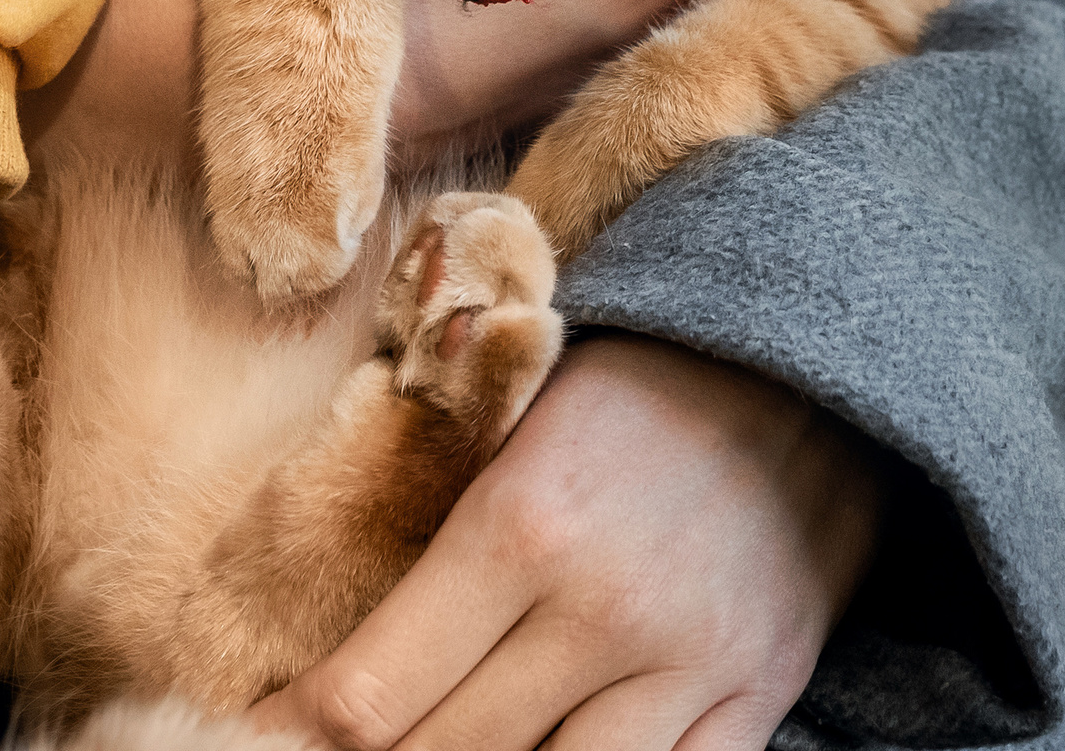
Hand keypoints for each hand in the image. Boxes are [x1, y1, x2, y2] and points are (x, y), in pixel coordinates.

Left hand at [253, 336, 883, 750]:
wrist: (801, 354)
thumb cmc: (632, 379)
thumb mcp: (514, 432)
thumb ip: (442, 545)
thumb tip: (339, 663)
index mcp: (518, 527)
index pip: (370, 696)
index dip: (298, 736)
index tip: (262, 738)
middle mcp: (599, 612)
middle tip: (339, 749)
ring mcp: (686, 668)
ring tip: (447, 748)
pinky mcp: (756, 697)